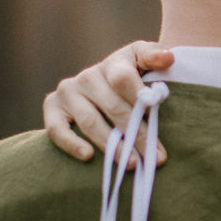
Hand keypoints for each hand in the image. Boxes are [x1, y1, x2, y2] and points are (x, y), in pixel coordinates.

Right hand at [42, 41, 173, 163]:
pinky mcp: (52, 107)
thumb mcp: (143, 60)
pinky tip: (88, 156)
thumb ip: (154, 56)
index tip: (155, 114)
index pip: (123, 78)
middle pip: (112, 106)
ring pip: (90, 121)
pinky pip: (56, 128)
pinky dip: (71, 143)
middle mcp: (88, 76)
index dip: (139, 96)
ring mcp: (68, 92)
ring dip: (112, 145)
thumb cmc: (131, 75)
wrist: (102, 83)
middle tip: (156, 156)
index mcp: (113, 64)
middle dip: (137, 133)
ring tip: (132, 163)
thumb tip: (168, 58)